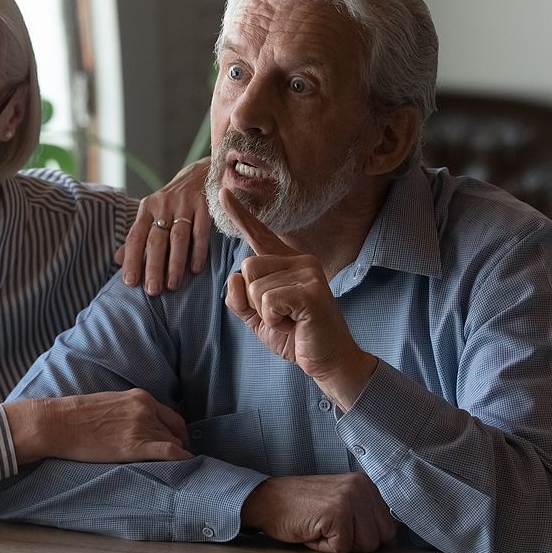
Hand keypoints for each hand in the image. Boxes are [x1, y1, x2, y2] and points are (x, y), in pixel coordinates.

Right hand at [3, 389, 191, 464]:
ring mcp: (142, 426)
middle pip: (175, 430)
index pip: (171, 416)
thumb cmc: (75, 416)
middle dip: (180, 444)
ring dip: (178, 454)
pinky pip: (171, 452)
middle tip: (178, 458)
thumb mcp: (109, 403)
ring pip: (174, 442)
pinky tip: (186, 467)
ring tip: (178, 468)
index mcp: (139, 397)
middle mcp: (145, 409)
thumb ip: (128, 410)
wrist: (57, 423)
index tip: (176, 443)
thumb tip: (136, 425)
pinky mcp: (136, 445)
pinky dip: (183, 459)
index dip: (177, 431)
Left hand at [115, 157, 211, 295]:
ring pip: (178, 238)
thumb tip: (117, 260)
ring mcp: (185, 205)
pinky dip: (198, 251)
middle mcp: (163, 205)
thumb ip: (137, 236)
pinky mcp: (205, 206)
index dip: (132, 260)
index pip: (135, 237)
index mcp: (147, 209)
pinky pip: (201, 232)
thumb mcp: (152, 213)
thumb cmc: (173, 201)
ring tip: (173, 285)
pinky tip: (195, 269)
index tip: (130, 282)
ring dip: (175, 263)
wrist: (201, 173)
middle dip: (153, 267)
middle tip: (152, 290)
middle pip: (156, 240)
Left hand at [217, 184, 376, 408]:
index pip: (259, 236)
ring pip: (255, 285)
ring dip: (265, 313)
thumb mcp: (259, 318)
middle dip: (253, 301)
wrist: (327, 361)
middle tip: (281, 316)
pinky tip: (295, 324)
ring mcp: (308, 272)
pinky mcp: (311, 289)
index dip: (240, 215)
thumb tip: (234, 277)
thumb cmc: (295, 336)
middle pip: (247, 267)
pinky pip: (268, 300)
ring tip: (290, 320)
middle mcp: (300, 260)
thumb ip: (241, 299)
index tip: (223, 191)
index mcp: (287, 263)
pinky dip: (274, 319)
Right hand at [241, 473, 396, 552]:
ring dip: (340, 545)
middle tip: (328, 528)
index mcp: (365, 484)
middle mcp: (361, 486)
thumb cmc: (299, 508)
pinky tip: (312, 529)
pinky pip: (343, 548)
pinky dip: (325, 546)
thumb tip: (384, 536)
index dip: (362, 536)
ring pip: (365, 545)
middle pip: (380, 538)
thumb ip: (363, 514)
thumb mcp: (339, 503)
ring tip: (320, 528)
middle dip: (354, 543)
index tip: (339, 526)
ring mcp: (350, 497)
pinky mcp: (337, 511)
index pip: (387, 528)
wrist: (266, 501)